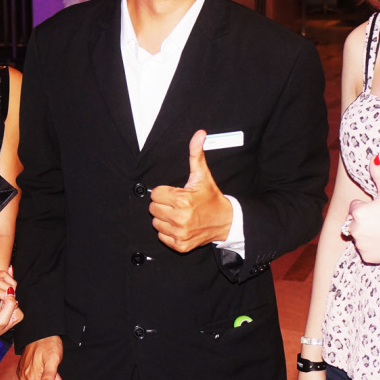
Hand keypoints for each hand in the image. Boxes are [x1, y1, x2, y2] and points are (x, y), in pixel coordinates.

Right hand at [0, 267, 23, 334]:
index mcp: (16, 313)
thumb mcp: (1, 321)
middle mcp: (14, 307)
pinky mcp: (2, 301)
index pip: (9, 295)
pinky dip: (7, 277)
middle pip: (11, 287)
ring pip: (9, 285)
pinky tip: (9, 268)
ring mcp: (9, 303)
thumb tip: (10, 292)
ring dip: (0, 277)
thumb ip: (9, 306)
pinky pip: (7, 286)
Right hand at [17, 336, 62, 379]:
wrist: (39, 334)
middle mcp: (25, 379)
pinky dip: (39, 374)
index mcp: (32, 378)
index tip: (54, 371)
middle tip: (49, 366)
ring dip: (45, 377)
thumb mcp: (53, 359)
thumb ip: (49, 376)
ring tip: (44, 364)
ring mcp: (22, 376)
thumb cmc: (48, 344)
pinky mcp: (21, 373)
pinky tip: (39, 364)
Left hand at [149, 130, 232, 252]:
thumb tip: (199, 134)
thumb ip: (196, 154)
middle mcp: (180, 218)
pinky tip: (180, 226)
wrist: (226, 221)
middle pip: (153, 208)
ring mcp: (180, 233)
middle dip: (163, 204)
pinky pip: (162, 237)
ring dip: (164, 218)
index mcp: (182, 200)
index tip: (175, 194)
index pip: (155, 194)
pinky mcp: (180, 245)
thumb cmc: (211, 198)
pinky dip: (168, 232)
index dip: (164, 192)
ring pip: (156, 223)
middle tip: (177, 204)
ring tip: (178, 214)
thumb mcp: (203, 175)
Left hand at [341, 155, 379, 263]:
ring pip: (358, 236)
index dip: (368, 207)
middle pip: (353, 222)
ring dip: (367, 233)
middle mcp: (355, 229)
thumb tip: (373, 157)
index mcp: (358, 212)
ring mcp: (360, 244)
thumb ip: (379, 174)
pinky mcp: (366, 257)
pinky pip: (364, 249)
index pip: (355, 207)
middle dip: (364, 220)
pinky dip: (372, 247)